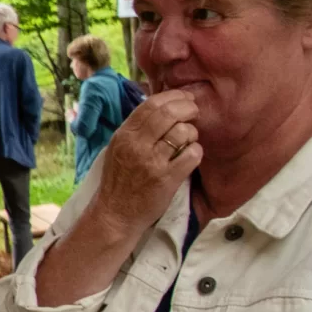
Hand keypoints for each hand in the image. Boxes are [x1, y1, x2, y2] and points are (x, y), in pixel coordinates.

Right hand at [90, 90, 202, 233]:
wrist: (115, 214)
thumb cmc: (119, 181)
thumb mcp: (118, 149)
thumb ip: (137, 129)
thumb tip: (161, 106)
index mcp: (124, 136)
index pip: (151, 105)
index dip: (173, 97)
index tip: (185, 98)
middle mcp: (136, 146)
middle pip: (169, 114)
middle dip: (188, 108)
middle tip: (194, 112)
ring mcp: (151, 163)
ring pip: (183, 132)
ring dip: (192, 133)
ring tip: (189, 140)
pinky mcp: (166, 179)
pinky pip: (192, 155)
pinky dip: (196, 152)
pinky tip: (191, 156)